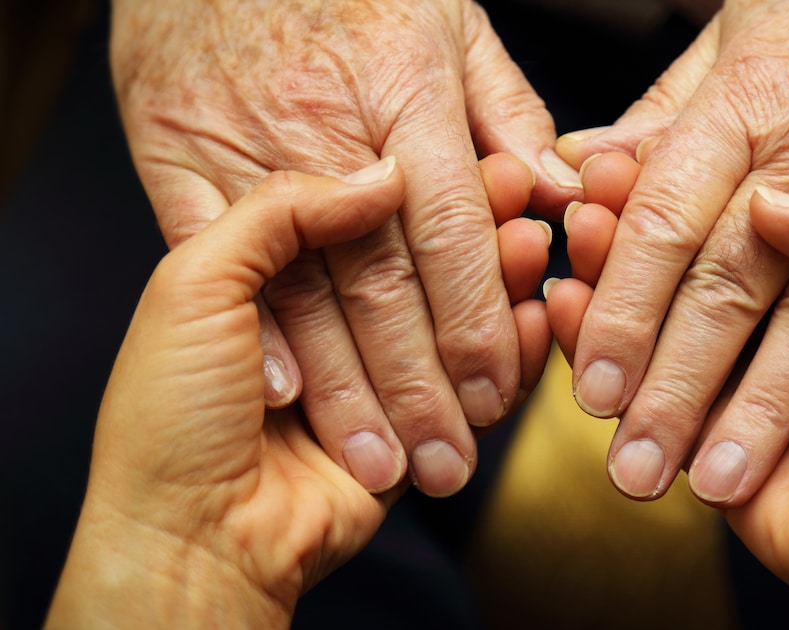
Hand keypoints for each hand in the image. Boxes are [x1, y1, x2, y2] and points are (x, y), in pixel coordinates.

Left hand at [45, 160, 550, 626]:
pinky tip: (535, 317)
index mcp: (275, 272)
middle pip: (423, 261)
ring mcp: (380, 375)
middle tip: (524, 200)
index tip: (477, 160)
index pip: (368, 212)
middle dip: (476, 231)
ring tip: (534, 247)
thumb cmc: (170, 416)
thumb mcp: (194, 285)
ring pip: (458, 316)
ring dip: (503, 283)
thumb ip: (279, 213)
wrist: (191, 537)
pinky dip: (513, 352)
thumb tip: (380, 178)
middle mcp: (333, 318)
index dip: (425, 183)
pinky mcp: (418, 427)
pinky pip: (480, 385)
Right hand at [110, 0, 578, 495]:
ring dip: (345, 387)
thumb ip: (507, 114)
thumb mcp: (450, 26)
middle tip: (446, 456)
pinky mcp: (178, 158)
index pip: (450, 228)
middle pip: (381, 277)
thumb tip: (553, 192)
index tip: (495, 389)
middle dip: (418, 382)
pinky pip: (213, 256)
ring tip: (380, 459)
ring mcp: (246, 144)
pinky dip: (254, 327)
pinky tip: (289, 394)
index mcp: (405, 91)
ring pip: (303, 286)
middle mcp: (328, 126)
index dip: (475, 318)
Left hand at [553, 0, 788, 502]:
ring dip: (758, 405)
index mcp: (740, 108)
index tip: (592, 385)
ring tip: (715, 478)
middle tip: (633, 465)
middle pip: (724, 286)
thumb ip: (660, 114)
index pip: (662, 222)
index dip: (623, 309)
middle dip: (674, 386)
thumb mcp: (736, 36)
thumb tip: (581, 164)